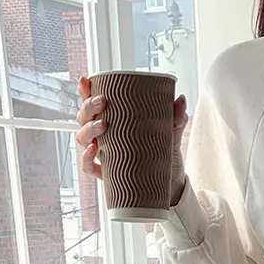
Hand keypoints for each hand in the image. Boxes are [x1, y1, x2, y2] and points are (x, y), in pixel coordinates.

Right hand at [77, 76, 188, 208]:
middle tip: (102, 102)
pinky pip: (88, 167)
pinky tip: (93, 150)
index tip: (85, 80)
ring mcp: (103, 154)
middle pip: (83, 118)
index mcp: (114, 120)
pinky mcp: (106, 173)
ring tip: (102, 125)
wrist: (169, 183)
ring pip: (82, 138)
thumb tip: (181, 100)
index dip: (85, 91)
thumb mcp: (170, 133)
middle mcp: (103, 135)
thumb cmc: (163, 153)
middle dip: (88, 107)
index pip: (94, 103)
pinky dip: (86, 158)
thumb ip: (175, 117)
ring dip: (87, 129)